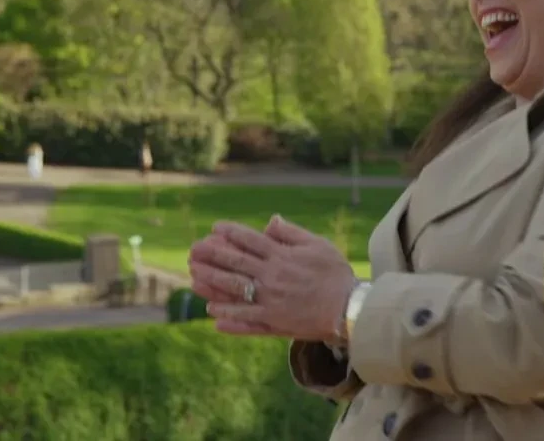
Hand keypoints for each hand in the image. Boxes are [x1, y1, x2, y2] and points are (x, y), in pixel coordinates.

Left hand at [187, 214, 357, 341]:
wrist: (348, 308)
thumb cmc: (335, 273)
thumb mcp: (317, 245)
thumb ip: (291, 233)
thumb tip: (271, 220)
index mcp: (282, 256)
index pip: (250, 241)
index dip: (231, 233)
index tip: (215, 228)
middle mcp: (272, 277)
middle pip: (236, 264)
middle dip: (212, 255)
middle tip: (194, 250)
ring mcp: (271, 302)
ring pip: (235, 291)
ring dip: (212, 285)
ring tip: (194, 279)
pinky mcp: (274, 323)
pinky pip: (247, 320)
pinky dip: (229, 318)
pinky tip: (212, 315)